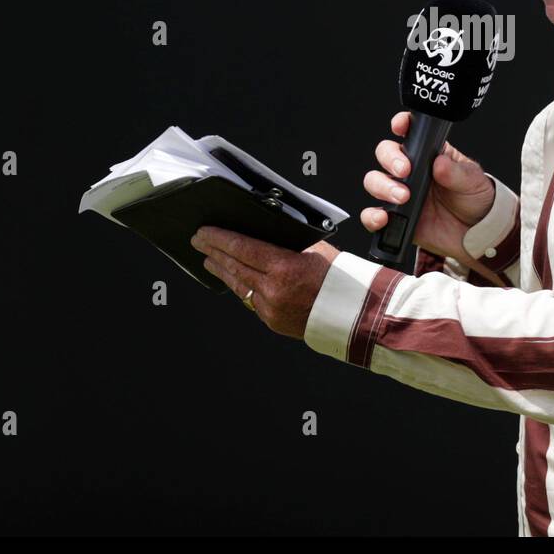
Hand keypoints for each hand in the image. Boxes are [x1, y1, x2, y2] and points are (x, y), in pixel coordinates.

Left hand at [191, 226, 338, 339]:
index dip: (220, 239)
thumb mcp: (316, 250)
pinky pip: (251, 300)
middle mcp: (274, 290)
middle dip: (214, 252)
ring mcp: (271, 308)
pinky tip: (233, 279)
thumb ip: (289, 243)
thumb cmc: (340, 279)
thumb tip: (267, 234)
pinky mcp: (272, 321)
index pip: (243, 249)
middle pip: (235, 266)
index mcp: (285, 268)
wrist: (354, 313)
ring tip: (208, 260)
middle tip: (199, 241)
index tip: (205, 232)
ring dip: (221, 270)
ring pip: (238, 285)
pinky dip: (240, 286)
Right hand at [360, 110, 495, 265]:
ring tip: (402, 197)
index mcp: (428, 154)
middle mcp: (410, 171)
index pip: (409, 133)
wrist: (476, 232)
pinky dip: (372, 217)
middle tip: (405, 171)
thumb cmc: (474, 198)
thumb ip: (456, 173)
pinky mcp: (396, 217)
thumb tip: (440, 164)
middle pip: (385, 154)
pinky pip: (373, 215)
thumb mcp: (473, 180)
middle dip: (390, 159)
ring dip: (382, 186)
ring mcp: (400, 193)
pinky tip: (383, 218)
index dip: (400, 124)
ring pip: (374, 181)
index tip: (399, 127)